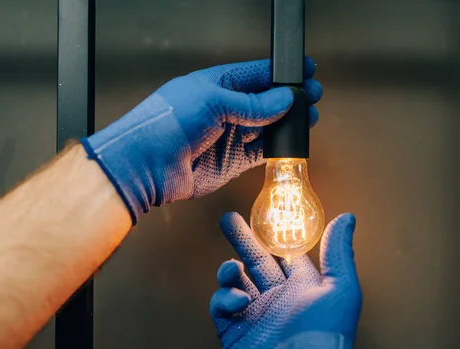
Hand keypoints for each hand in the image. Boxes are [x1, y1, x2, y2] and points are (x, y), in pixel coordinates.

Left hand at [80, 58, 321, 223]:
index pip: (256, 74)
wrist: (147, 165)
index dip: (281, 73)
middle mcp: (223, 109)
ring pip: (265, 127)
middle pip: (264, 101)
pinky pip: (260, 152)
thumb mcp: (214, 102)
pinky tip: (291, 143)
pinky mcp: (230, 162)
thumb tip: (284, 99)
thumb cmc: (168, 123)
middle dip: (289, 99)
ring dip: (286, 124)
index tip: (305, 71)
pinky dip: (276, 148)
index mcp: (216, 84)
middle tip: (312, 97)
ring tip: (308, 120)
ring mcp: (227, 136)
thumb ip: (252, 104)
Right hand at [210, 212, 364, 348]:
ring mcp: (254, 314)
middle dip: (242, 239)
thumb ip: (338, 252)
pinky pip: (221, 306)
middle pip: (255, 261)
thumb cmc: (325, 336)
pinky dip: (224, 298)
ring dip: (230, 269)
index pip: (284, 254)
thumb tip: (347, 218)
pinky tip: (237, 301)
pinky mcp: (234, 331)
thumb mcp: (340, 288)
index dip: (273, 235)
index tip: (263, 215)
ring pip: (235, 281)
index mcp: (301, 287)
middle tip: (228, 219)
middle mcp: (277, 298)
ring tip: (231, 268)